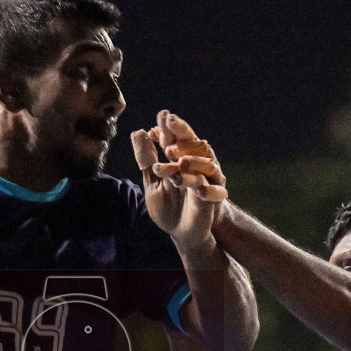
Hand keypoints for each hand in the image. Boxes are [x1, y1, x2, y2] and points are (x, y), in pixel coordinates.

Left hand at [131, 111, 227, 250]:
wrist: (182, 233)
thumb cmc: (169, 206)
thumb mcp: (153, 181)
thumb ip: (147, 159)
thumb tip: (137, 132)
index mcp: (179, 160)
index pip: (174, 139)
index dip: (167, 129)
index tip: (159, 117)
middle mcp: (195, 167)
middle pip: (192, 144)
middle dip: (181, 132)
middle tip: (169, 121)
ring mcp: (206, 181)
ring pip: (204, 166)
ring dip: (191, 161)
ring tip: (176, 158)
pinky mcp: (212, 199)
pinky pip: (213, 192)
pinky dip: (206, 189)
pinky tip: (196, 188)